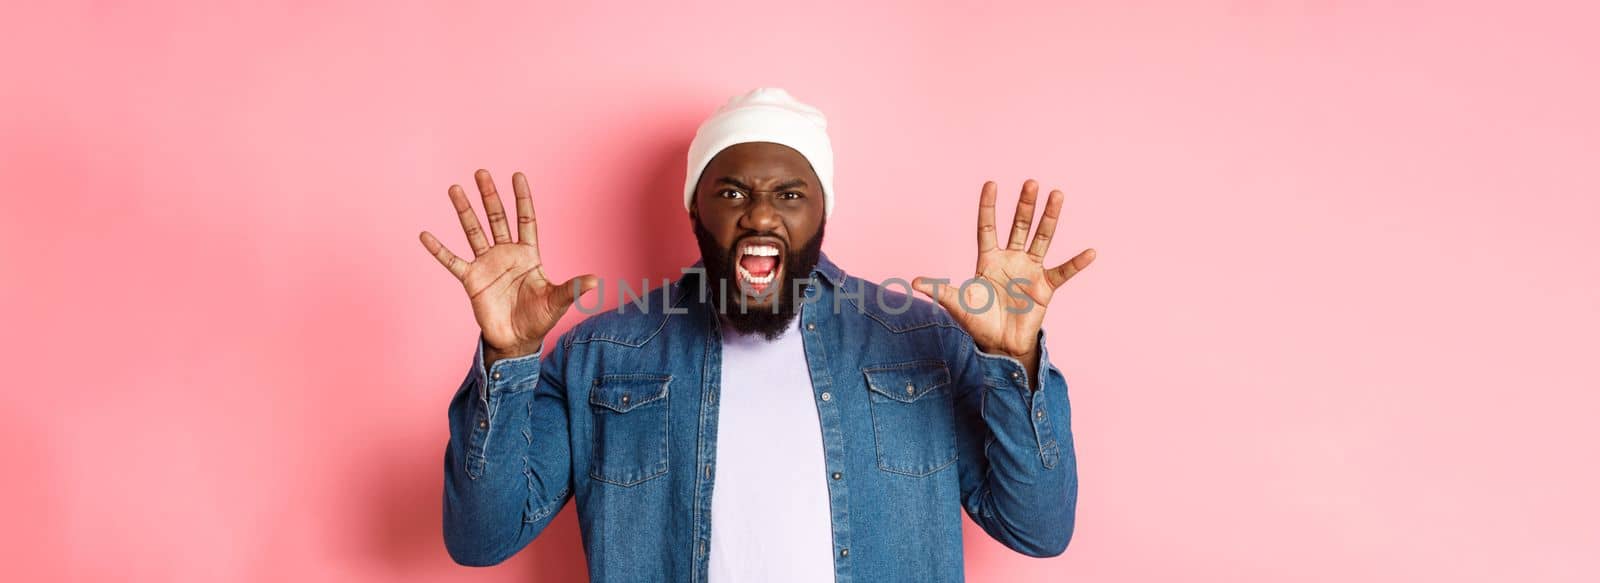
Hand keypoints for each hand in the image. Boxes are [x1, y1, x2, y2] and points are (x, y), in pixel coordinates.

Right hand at [419, 170, 597, 360]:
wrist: (517, 340)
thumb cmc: (539, 318)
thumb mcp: (557, 302)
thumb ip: (573, 288)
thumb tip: (597, 280)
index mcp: (528, 254)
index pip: (525, 219)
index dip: (522, 198)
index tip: (517, 175)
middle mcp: (506, 254)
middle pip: (497, 218)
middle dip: (489, 196)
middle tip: (481, 172)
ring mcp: (487, 264)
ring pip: (474, 232)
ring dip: (464, 211)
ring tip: (455, 189)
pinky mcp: (471, 279)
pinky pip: (452, 261)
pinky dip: (438, 249)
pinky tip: (425, 235)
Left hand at [912, 180, 1094, 359]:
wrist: (1000, 346)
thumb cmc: (978, 322)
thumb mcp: (958, 304)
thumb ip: (940, 290)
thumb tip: (914, 283)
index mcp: (988, 260)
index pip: (988, 227)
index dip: (989, 206)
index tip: (991, 183)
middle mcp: (1011, 259)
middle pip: (1019, 226)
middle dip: (1024, 205)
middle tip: (1031, 183)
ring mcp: (1030, 270)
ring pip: (1042, 238)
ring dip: (1049, 218)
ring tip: (1057, 195)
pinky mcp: (1045, 287)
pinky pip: (1063, 272)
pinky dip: (1077, 264)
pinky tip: (1090, 252)